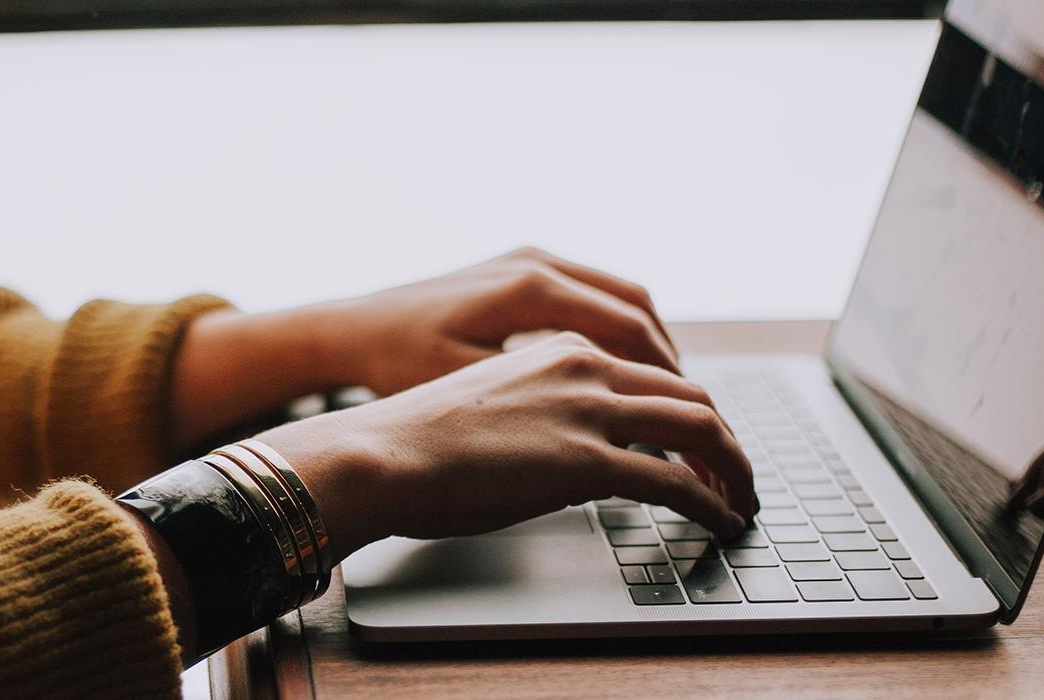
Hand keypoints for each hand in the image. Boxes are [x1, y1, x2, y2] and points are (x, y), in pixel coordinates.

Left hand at [170, 247, 679, 449]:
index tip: (690, 418)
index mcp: (529, 288)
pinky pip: (592, 296)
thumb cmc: (396, 363)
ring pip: (619, 298)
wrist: (348, 330)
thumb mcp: (467, 387)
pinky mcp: (518, 270)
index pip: (629, 329)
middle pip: (636, 308)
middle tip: (695, 412)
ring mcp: (528, 260)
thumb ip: (536, 400)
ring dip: (649, 345)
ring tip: (669, 396)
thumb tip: (605, 427)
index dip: (667, 379)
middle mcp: (536, 262)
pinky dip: (619, 331)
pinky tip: (623, 372)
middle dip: (670, 363)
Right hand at [258, 332, 755, 560]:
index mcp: (559, 348)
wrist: (379, 453)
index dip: (688, 408)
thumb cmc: (414, 439)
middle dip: (725, 439)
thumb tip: (561, 449)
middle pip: (690, 393)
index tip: (699, 441)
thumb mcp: (489, 401)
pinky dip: (712, 502)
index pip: (652, 370)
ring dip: (733, 468)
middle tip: (736, 474)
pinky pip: (676, 480)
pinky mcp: (586, 460)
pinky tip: (719, 521)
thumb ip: (539, 408)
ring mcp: (587, 410)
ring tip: (741, 500)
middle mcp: (583, 365)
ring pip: (700, 427)